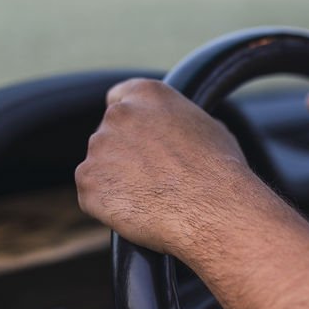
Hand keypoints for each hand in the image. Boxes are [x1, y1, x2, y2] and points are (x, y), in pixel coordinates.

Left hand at [76, 79, 251, 254]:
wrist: (214, 208)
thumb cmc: (220, 171)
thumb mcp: (210, 129)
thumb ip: (181, 123)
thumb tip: (181, 134)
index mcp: (147, 94)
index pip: (119, 97)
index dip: (129, 123)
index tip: (138, 141)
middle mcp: (118, 114)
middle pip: (108, 136)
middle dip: (123, 156)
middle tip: (153, 180)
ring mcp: (99, 148)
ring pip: (100, 168)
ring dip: (116, 182)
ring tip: (152, 200)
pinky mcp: (87, 182)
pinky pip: (93, 196)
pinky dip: (109, 207)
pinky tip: (139, 213)